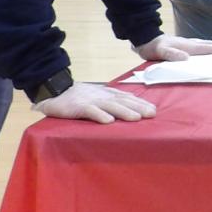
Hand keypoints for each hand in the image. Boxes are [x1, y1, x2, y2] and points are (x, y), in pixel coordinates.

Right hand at [35, 82, 156, 124]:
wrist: (57, 90)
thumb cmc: (79, 96)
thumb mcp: (99, 96)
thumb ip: (111, 100)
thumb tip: (128, 109)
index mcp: (108, 94)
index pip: (127, 97)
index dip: (140, 103)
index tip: (154, 109)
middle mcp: (103, 96)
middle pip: (123, 101)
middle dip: (138, 107)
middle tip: (152, 114)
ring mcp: (91, 101)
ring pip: (110, 106)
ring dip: (124, 112)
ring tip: (136, 118)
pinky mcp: (79, 107)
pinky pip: (90, 111)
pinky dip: (100, 115)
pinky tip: (108, 121)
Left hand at [134, 33, 211, 62]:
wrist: (145, 39)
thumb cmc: (153, 47)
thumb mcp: (161, 51)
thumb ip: (172, 54)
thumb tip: (186, 57)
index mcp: (188, 46)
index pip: (207, 48)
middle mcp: (190, 43)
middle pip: (210, 44)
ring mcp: (188, 43)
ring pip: (207, 44)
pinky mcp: (185, 45)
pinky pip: (202, 46)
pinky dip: (210, 47)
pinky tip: (211, 49)